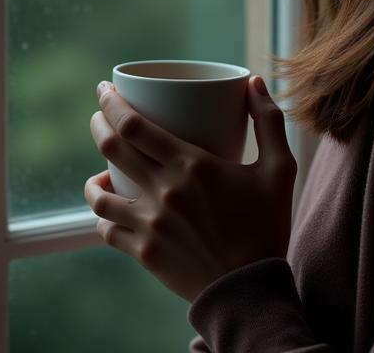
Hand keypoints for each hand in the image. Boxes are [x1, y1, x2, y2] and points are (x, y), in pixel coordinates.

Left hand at [84, 75, 296, 302]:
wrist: (252, 292)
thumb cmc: (267, 227)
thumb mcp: (280, 170)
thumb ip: (269, 122)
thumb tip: (254, 82)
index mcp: (192, 165)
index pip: (134, 125)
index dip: (111, 102)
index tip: (105, 88)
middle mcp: (164, 191)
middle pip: (112, 148)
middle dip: (99, 123)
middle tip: (100, 114)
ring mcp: (150, 225)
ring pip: (100, 194)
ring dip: (93, 176)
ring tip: (100, 170)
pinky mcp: (144, 253)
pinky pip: (107, 230)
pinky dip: (101, 216)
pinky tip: (109, 208)